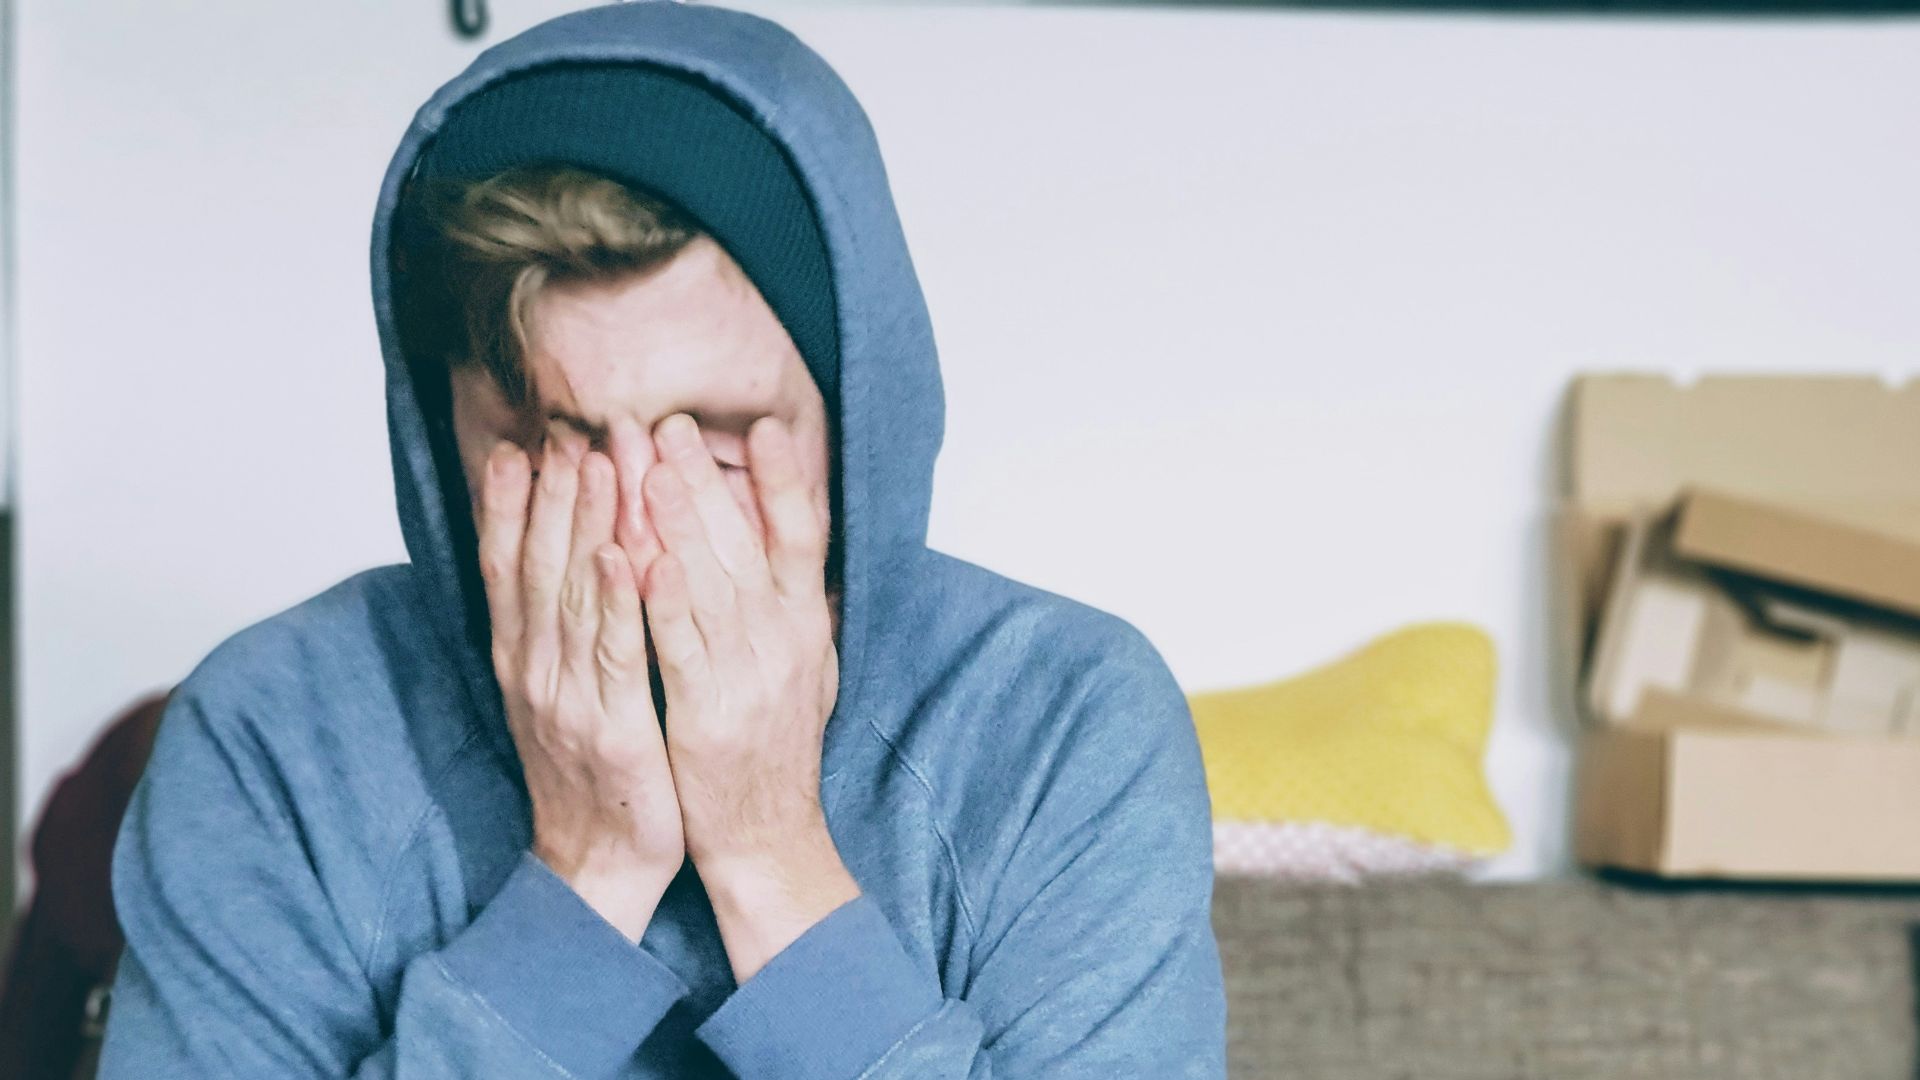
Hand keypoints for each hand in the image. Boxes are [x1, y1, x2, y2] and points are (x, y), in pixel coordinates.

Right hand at [477, 419, 682, 941]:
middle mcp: (535, 670)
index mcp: (522, 659)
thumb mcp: (560, 694)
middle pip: (538, 565)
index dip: (511, 505)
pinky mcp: (613, 726)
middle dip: (553, 492)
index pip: (508, 567)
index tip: (519, 443)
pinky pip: (615, 653)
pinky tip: (622, 554)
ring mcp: (568, 697)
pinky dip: (616, 601)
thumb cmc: (592, 773)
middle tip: (567, 427)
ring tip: (597, 461)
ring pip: (574, 595)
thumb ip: (556, 630)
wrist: (597, 864)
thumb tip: (560, 561)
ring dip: (585, 524)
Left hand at [637, 412, 857, 980]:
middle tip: (667, 422)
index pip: (803, 536)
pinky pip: (681, 646)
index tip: (763, 426)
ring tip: (645, 462)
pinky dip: (663, 599)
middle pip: (746, 543)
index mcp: (806, 627)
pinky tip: (639, 556)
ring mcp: (748, 676)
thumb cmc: (776, 752)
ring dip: (678, 519)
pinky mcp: (707, 713)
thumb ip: (801, 611)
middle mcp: (785, 642)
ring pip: (710, 582)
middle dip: (704, 478)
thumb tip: (802, 551)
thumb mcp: (809, 672)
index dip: (785, 479)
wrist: (768, 839)